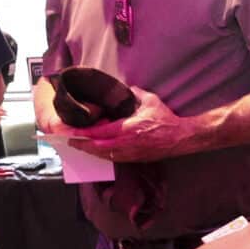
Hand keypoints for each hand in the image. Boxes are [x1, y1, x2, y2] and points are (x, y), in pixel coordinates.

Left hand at [41, 88, 200, 163]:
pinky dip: (101, 154)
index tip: (72, 131)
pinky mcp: (134, 159)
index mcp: (130, 129)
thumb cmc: (166, 119)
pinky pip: (113, 158)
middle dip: (82, 144)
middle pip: (98, 148)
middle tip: (68, 140)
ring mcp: (130, 154)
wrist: (181, 138)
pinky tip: (95, 150)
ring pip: (104, 155)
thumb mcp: (149, 100)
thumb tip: (121, 90)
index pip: (101, 133)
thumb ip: (132, 93)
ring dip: (90, 151)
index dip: (84, 133)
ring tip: (78, 145)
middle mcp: (128, 144)